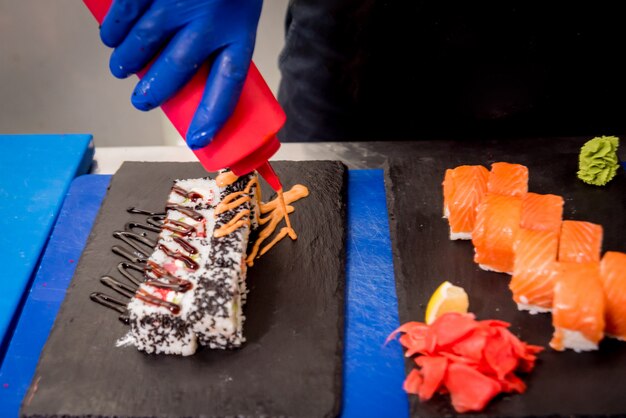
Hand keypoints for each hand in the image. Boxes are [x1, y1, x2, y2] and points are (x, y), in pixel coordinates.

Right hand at [100, 0, 262, 148]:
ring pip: (142, 44)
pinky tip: (111, 38)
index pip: (228, 85)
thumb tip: (192, 78)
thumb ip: (220, 42)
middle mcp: (209, 22)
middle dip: (153, 92)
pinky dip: (113, 30)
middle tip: (142, 100)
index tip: (200, 138)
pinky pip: (124, 14)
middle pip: (175, 70)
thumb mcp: (238, 16)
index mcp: (238, 33)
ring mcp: (178, 3)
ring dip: (127, 62)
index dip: (213, 115)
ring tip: (122, 69)